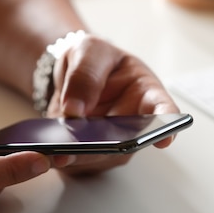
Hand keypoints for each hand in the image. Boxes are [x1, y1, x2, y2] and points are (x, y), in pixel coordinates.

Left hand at [46, 34, 179, 174]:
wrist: (73, 74)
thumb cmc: (93, 59)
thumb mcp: (89, 50)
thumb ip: (85, 73)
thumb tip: (75, 109)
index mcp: (146, 93)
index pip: (164, 110)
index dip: (167, 126)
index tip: (165, 138)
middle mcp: (135, 124)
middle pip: (128, 143)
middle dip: (106, 147)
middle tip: (85, 144)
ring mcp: (114, 143)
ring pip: (101, 158)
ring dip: (79, 155)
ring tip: (56, 149)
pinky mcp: (90, 155)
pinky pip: (77, 162)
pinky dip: (61, 157)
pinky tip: (46, 150)